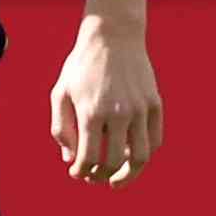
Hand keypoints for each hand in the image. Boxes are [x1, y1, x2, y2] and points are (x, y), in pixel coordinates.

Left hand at [50, 14, 162, 186]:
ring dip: (128, 175)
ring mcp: (140, 109)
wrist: (113, 35)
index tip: (77, 173)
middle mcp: (119, 113)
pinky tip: (132, 157)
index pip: (88, 158)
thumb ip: (61, 128)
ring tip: (116, 180)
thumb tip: (71, 160)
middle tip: (94, 178)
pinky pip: (155, 140)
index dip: (81, 172)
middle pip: (114, 162)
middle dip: (101, 176)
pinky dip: (145, 155)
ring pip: (141, 157)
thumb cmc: (82, 66)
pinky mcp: (155, 104)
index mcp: (91, 112)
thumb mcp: (60, 93)